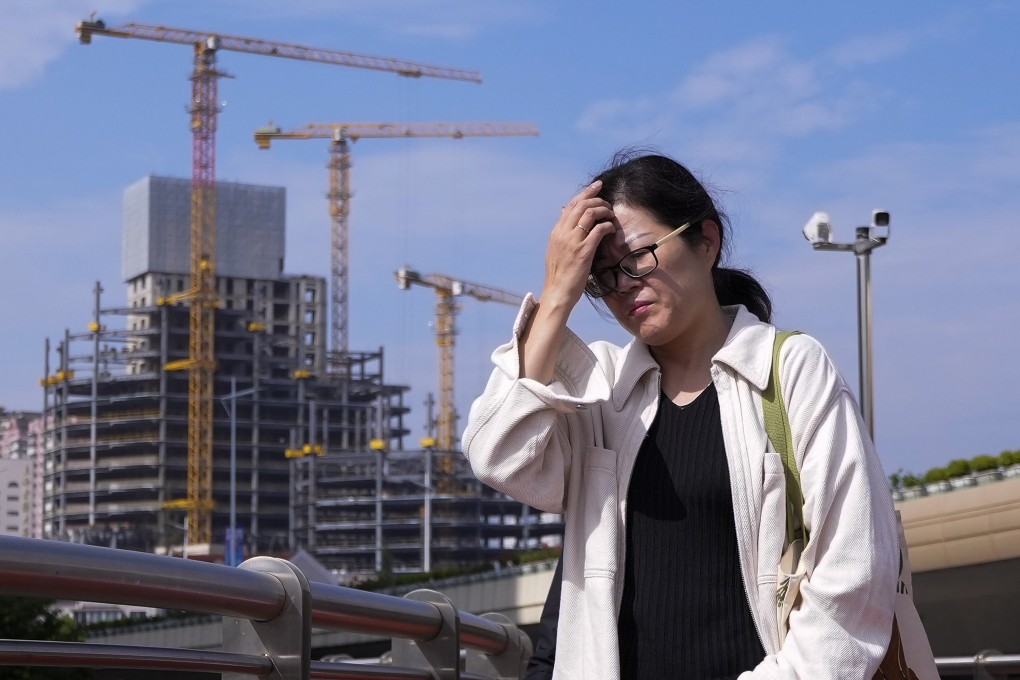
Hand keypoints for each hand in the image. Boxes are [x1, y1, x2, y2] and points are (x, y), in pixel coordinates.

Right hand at [541, 180, 614, 308]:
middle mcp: (563, 233)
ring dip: (603, 210)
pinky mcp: (583, 251)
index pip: (570, 205)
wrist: (557, 292)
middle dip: (597, 199)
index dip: (585, 193)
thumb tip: (563, 212)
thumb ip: (561, 231)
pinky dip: (607, 226)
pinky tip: (611, 229)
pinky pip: (598, 230)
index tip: (596, 186)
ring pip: (590, 213)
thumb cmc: (559, 274)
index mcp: (556, 232)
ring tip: (610, 215)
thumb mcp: (556, 249)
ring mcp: (572, 241)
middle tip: (607, 202)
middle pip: (581, 205)